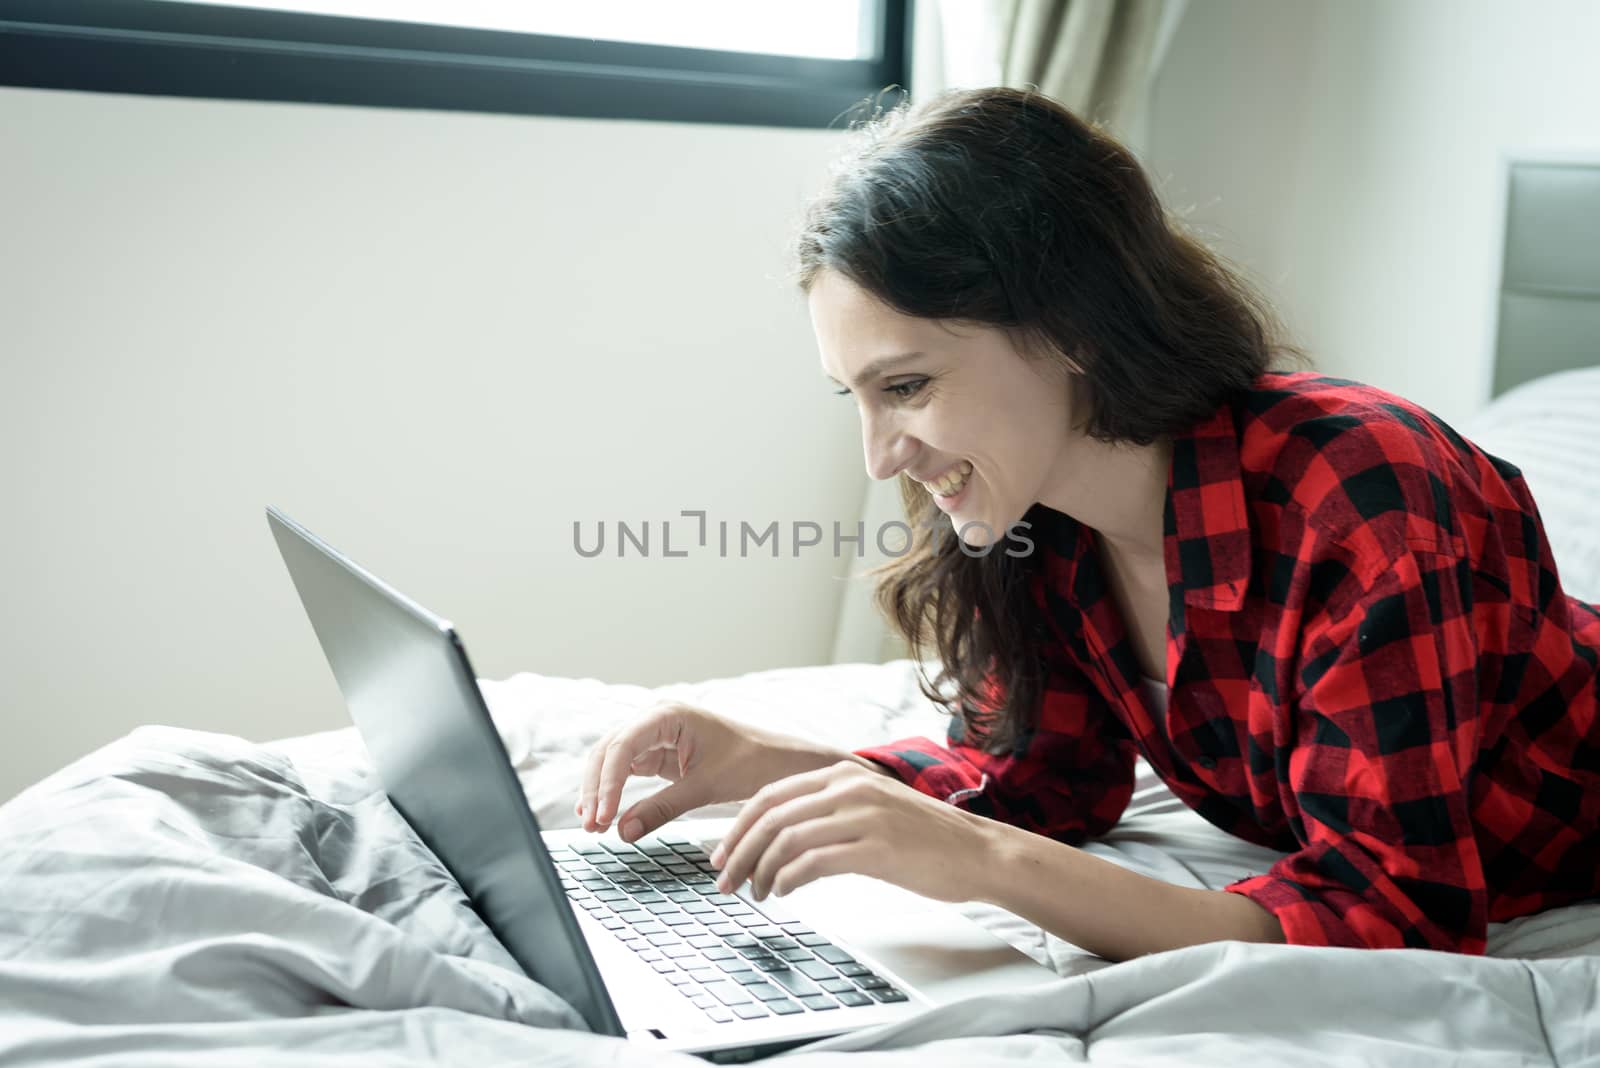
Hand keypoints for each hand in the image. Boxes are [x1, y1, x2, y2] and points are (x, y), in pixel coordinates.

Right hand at [575, 701, 811, 841]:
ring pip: (612, 760)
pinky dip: (613, 791)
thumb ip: (661, 808)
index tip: (603, 815)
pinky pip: (626, 770)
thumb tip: (623, 832)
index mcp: (669, 714)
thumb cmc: (751, 763)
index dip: (607, 782)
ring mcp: (655, 736)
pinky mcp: (659, 754)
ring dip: (600, 791)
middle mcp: (656, 719)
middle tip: (591, 826)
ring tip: (592, 825)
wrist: (778, 763)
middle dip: (597, 788)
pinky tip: (603, 814)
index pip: (623, 745)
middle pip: (609, 750)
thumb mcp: (705, 787)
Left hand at [707, 759, 994, 904]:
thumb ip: (831, 811)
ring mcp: (862, 816)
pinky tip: (784, 893)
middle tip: (724, 881)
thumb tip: (782, 837)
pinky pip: (813, 862)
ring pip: (786, 839)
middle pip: (770, 816)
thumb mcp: (873, 808)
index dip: (738, 826)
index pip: (771, 795)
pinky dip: (788, 879)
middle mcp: (848, 787)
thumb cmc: (926, 838)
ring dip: (761, 871)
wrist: (978, 852)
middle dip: (739, 851)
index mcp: (842, 774)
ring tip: (755, 894)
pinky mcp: (875, 848)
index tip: (722, 853)